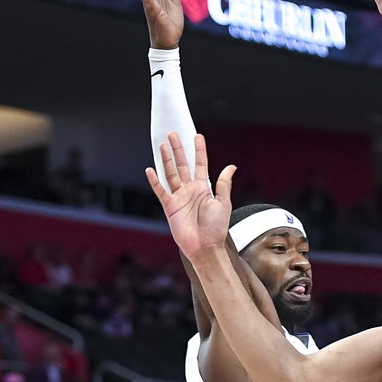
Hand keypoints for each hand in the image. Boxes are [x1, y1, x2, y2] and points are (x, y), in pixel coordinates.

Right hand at [146, 132, 233, 261]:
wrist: (206, 247)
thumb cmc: (216, 228)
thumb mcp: (223, 203)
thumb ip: (223, 184)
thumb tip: (231, 167)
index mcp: (203, 188)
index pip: (200, 164)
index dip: (199, 151)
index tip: (197, 136)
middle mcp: (190, 190)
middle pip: (182, 165)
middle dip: (178, 149)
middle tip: (173, 134)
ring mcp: (179, 197)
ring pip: (171, 174)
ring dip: (167, 159)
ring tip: (163, 144)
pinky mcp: (170, 207)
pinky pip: (161, 191)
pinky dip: (155, 181)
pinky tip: (150, 169)